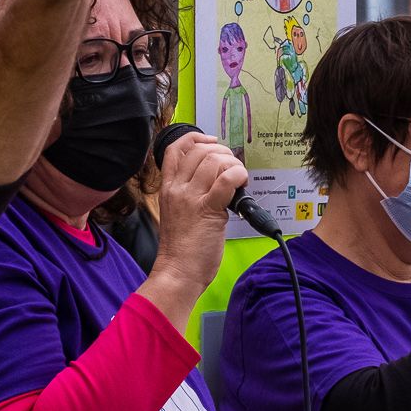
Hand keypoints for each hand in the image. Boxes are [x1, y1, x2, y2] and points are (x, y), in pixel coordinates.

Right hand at [143, 133, 249, 321]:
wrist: (178, 272)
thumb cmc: (181, 248)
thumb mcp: (177, 212)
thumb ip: (189, 193)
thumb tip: (215, 179)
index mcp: (168, 188)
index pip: (176, 148)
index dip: (196, 138)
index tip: (211, 142)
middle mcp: (177, 189)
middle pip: (200, 150)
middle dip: (222, 153)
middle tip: (232, 168)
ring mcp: (191, 198)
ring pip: (214, 161)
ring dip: (233, 165)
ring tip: (238, 180)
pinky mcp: (208, 210)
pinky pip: (227, 179)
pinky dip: (239, 175)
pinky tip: (242, 184)